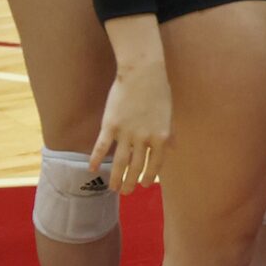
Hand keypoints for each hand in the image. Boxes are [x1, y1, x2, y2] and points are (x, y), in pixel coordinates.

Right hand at [91, 56, 168, 193]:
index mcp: (161, 136)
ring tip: (112, 188)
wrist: (143, 73)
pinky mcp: (110, 125)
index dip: (149, 176)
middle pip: (136, 166)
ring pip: (120, 162)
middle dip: (130, 181)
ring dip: (115, 177)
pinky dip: (96, 159)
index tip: (143, 185)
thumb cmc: (158, 91)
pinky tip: (91, 169)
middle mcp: (144, 139)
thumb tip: (174, 148)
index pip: (156, 164)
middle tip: (125, 192)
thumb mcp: (169, 114)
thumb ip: (170, 133)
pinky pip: (102, 147)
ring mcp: (126, 133)